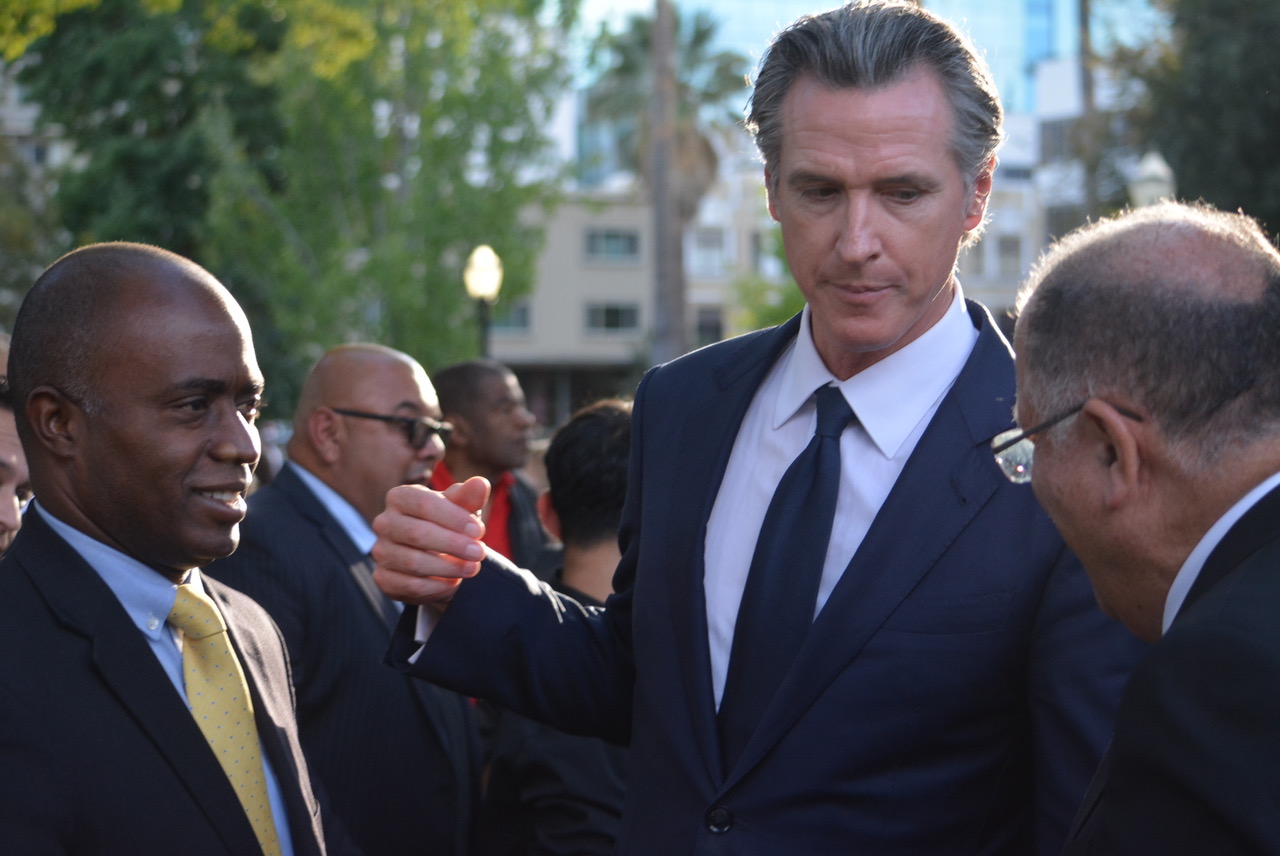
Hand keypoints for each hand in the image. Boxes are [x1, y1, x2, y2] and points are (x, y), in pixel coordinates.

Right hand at [372, 478, 489, 605]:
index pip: (423, 503)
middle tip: (480, 553)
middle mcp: (384, 523)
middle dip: (453, 544)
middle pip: (417, 533)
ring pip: (413, 562)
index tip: (479, 530)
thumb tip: (480, 483)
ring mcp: (380, 551)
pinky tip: (453, 582)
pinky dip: (436, 586)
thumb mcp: (461, 508)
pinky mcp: (383, 578)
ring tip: (472, 568)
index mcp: (400, 497)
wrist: (438, 557)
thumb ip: (470, 496)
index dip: (453, 517)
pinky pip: (410, 585)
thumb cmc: (449, 524)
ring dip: (448, 567)